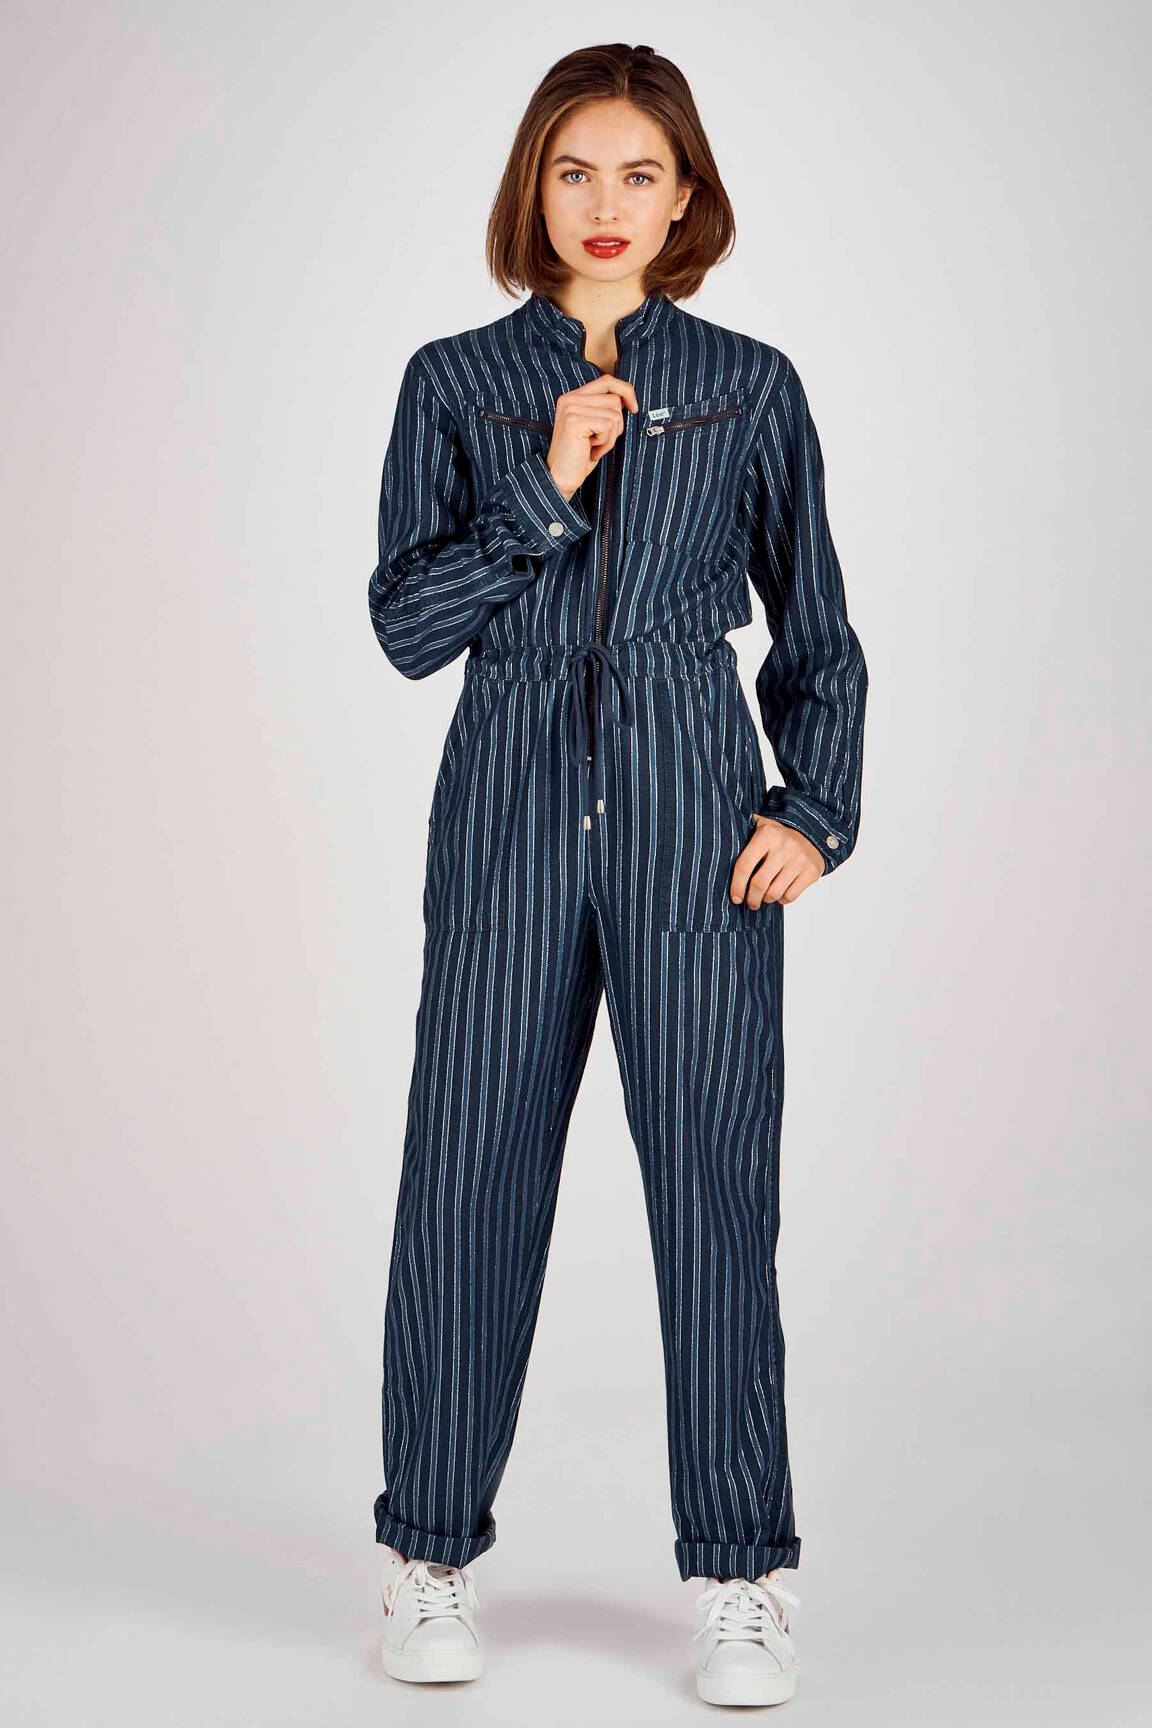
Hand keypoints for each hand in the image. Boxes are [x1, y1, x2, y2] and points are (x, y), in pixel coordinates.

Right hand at [545, 377, 638, 497]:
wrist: (560, 478)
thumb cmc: (579, 456)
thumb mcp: (594, 427)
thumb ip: (604, 409)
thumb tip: (627, 398)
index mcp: (573, 397)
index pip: (607, 381)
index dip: (625, 391)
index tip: (634, 408)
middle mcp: (570, 399)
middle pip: (614, 400)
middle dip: (616, 425)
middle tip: (599, 441)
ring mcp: (571, 408)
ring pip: (614, 414)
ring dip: (610, 436)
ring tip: (594, 446)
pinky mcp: (575, 421)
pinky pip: (608, 426)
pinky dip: (606, 443)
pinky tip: (591, 451)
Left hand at [729, 815, 825, 907]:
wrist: (813, 834)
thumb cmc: (779, 835)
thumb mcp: (761, 826)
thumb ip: (742, 830)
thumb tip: (717, 839)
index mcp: (767, 835)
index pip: (744, 866)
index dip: (737, 886)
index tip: (735, 897)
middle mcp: (784, 846)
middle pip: (759, 884)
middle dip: (752, 899)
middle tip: (750, 902)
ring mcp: (799, 860)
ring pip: (775, 893)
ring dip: (766, 900)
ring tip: (764, 897)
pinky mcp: (811, 872)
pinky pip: (790, 896)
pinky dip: (782, 900)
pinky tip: (779, 893)